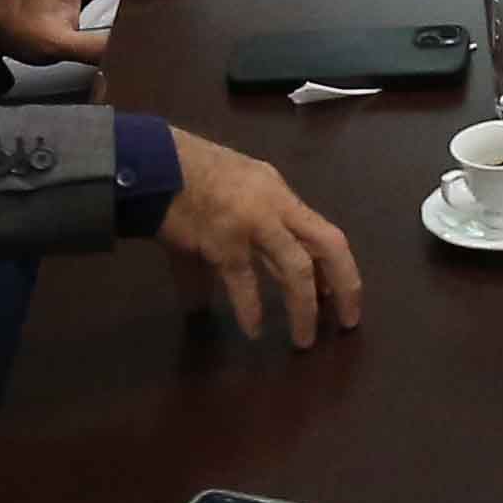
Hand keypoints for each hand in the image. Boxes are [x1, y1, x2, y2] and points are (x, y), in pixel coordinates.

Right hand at [157, 134, 363, 344]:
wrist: (154, 162)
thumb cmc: (188, 177)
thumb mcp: (225, 200)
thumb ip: (230, 248)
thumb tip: (218, 297)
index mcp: (280, 195)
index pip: (322, 232)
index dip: (337, 267)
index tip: (339, 296)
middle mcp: (276, 206)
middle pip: (328, 245)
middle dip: (346, 283)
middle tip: (348, 321)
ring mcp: (252, 222)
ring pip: (296, 267)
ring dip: (305, 307)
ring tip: (304, 340)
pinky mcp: (223, 240)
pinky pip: (245, 281)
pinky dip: (251, 309)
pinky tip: (254, 330)